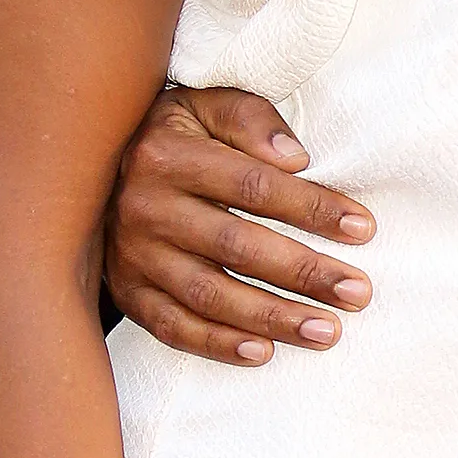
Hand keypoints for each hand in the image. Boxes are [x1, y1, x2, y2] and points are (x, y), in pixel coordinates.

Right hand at [105, 86, 375, 364]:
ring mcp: (131, 255)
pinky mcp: (127, 292)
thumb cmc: (177, 135)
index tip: (364, 229)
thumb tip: (295, 158)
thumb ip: (250, 118)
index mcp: (168, 155)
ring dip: (271, 317)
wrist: (93, 167)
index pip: (253, 185)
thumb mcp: (205, 104)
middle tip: (358, 293)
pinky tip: (263, 353)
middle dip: (303, 273)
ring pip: (208, 294)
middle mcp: (144, 207)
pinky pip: (172, 326)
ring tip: (326, 331)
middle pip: (235, 246)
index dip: (311, 208)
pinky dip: (217, 344)